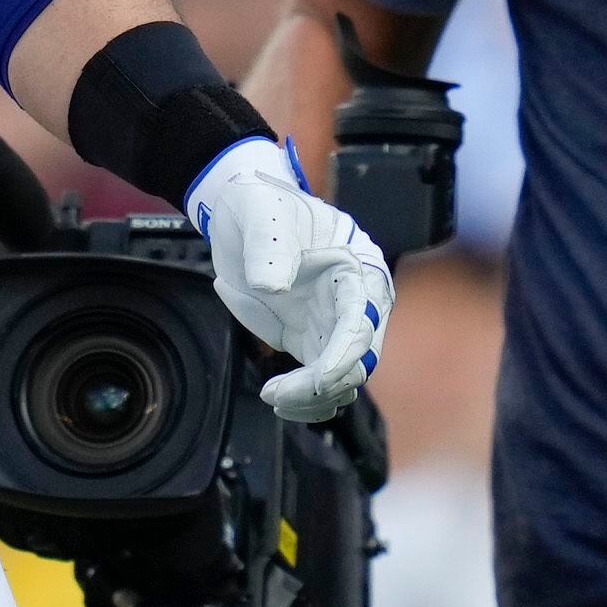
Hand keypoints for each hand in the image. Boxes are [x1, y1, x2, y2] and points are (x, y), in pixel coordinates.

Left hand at [189, 138, 391, 421]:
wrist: (243, 214)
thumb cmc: (261, 206)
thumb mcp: (262, 213)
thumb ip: (270, 246)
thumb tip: (273, 288)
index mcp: (357, 268)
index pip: (363, 318)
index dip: (345, 352)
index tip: (319, 378)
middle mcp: (356, 302)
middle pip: (359, 358)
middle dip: (325, 384)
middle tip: (279, 393)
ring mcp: (334, 324)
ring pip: (344, 378)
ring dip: (315, 399)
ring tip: (275, 398)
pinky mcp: (312, 340)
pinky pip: (322, 382)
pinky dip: (306, 399)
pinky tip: (279, 400)